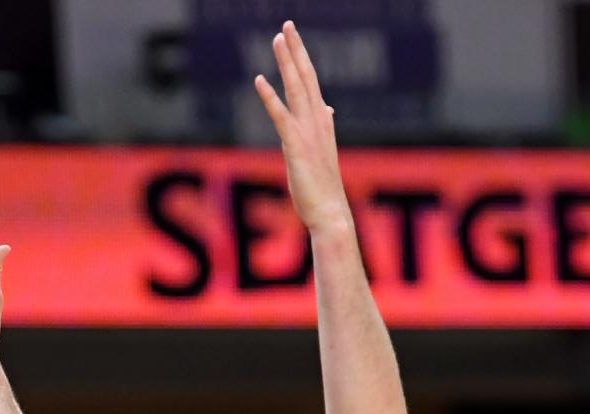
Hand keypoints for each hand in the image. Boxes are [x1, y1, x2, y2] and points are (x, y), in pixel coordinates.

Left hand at [254, 21, 349, 234]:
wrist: (330, 212)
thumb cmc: (323, 188)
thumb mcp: (322, 151)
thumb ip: (322, 127)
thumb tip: (328, 110)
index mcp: (323, 121)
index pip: (312, 82)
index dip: (302, 59)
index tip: (294, 39)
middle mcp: (318, 121)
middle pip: (306, 76)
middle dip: (296, 49)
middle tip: (287, 25)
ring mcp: (308, 131)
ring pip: (296, 88)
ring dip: (286, 62)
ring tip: (278, 38)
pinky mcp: (295, 145)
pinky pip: (281, 115)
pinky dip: (269, 96)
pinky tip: (259, 79)